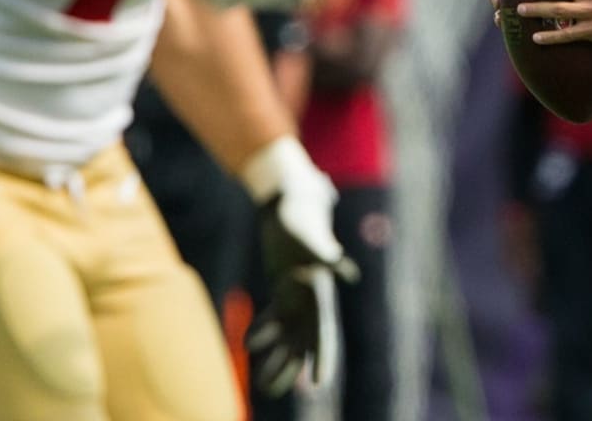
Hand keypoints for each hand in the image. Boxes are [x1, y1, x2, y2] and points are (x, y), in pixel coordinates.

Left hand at [240, 137, 358, 395]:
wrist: (290, 200)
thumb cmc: (300, 216)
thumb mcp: (307, 235)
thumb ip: (323, 250)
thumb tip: (341, 265)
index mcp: (320, 289)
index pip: (324, 330)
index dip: (323, 356)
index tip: (320, 382)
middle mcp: (311, 297)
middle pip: (304, 341)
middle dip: (293, 367)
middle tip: (273, 390)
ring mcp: (297, 294)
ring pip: (288, 336)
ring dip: (277, 358)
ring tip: (263, 384)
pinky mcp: (283, 289)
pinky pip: (275, 319)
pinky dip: (265, 332)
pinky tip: (250, 342)